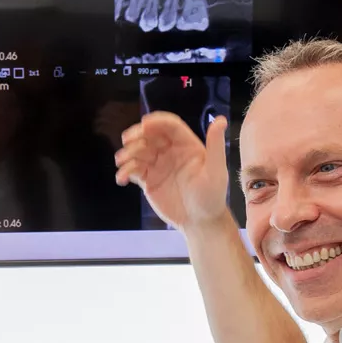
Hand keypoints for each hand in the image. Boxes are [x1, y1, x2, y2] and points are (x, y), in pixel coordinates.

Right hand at [114, 112, 229, 229]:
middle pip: (150, 136)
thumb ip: (215, 145)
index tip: (144, 124)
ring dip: (128, 153)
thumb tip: (221, 120)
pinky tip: (121, 178)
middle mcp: (170, 152)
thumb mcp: (216, 171)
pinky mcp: (148, 181)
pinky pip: (134, 171)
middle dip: (137, 135)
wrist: (200, 222)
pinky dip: (125, 172)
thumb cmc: (212, 197)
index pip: (170, 127)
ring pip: (139, 152)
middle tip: (127, 140)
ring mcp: (157, 166)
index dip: (157, 122)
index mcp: (186, 145)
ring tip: (121, 161)